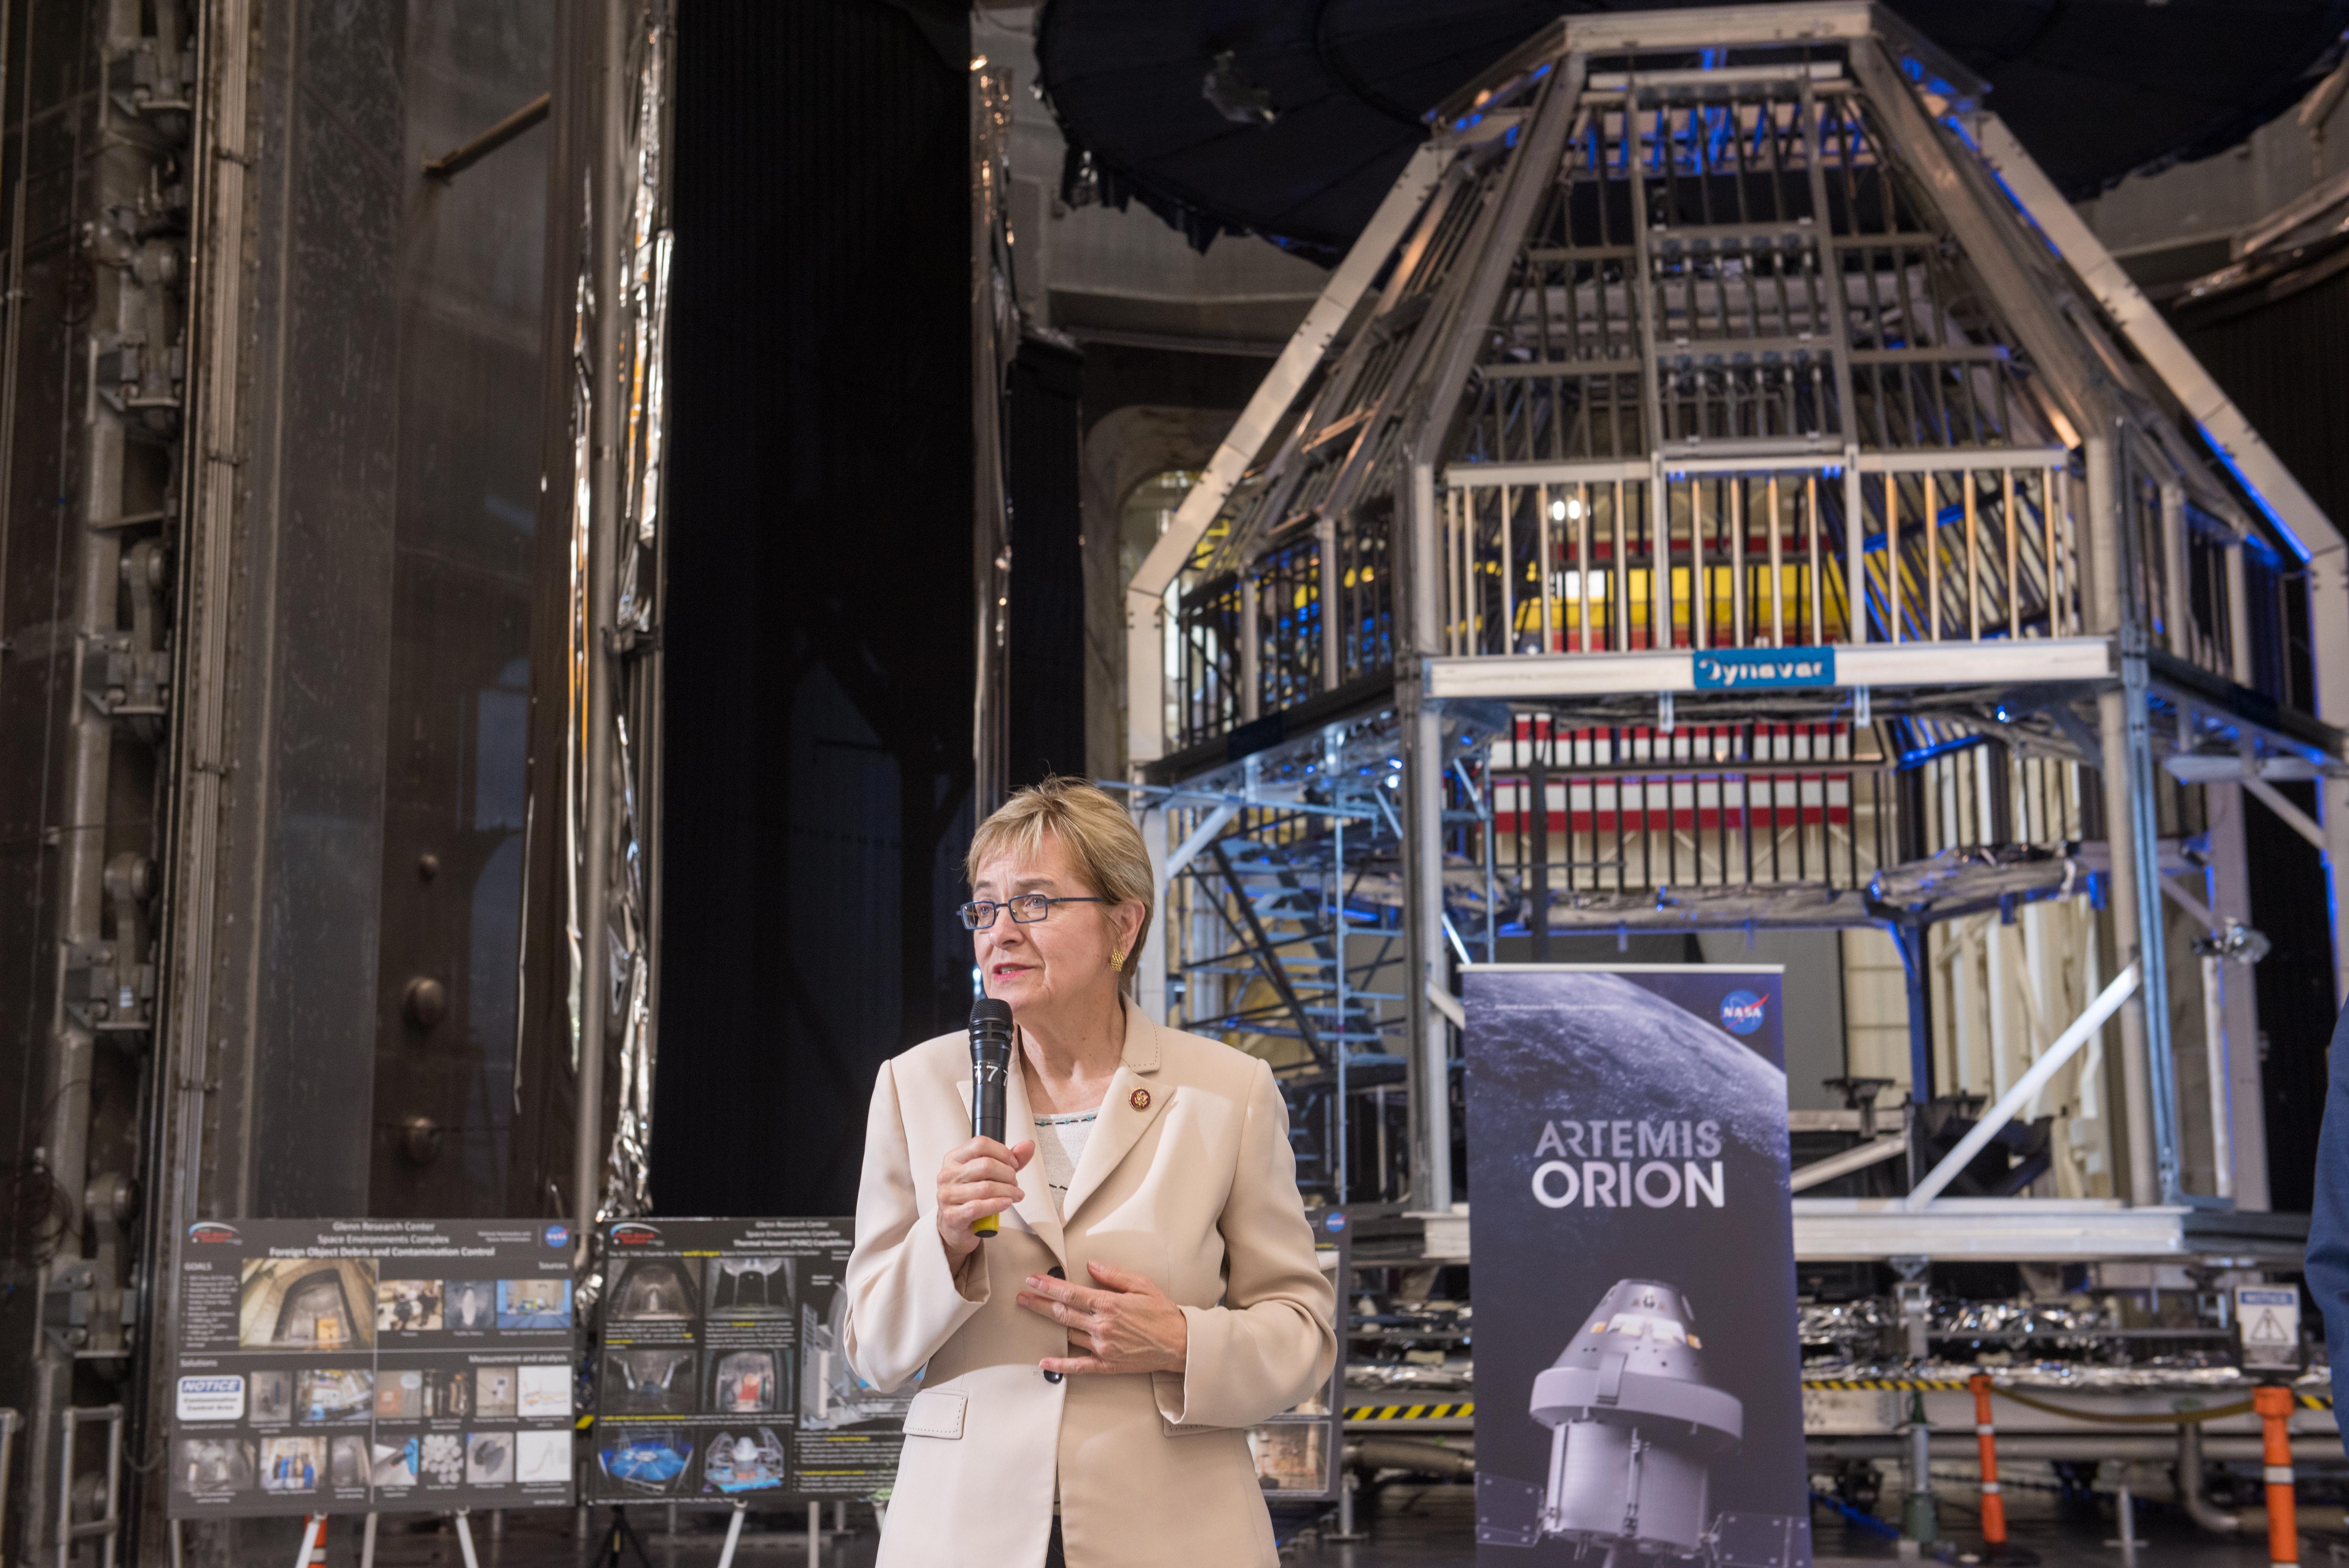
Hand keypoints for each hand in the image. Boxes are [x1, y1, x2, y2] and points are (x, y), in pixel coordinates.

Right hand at [936, 1137, 1034, 1261]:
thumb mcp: (989, 1174)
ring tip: (1015, 1195)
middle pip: (986, 1165)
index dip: (1003, 1152)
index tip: (1014, 1164)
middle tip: (1014, 1183)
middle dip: (1008, 1174)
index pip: (980, 1144)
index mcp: (954, 1159)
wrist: (955, 1225)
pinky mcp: (951, 1215)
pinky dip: (997, 1204)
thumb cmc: (971, 1196)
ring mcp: (947, 1195)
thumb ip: (1008, 1159)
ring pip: (986, 1187)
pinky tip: (1006, 1203)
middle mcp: (947, 1174)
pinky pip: (979, 1207)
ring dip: (1008, 1191)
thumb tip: (1028, 1145)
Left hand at [1016, 1261, 1188, 1375]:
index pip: (1070, 1293)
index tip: (1032, 1280)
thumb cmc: (1163, 1313)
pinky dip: (1059, 1364)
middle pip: (1062, 1312)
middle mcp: (1102, 1326)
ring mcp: (1102, 1347)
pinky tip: (1044, 1361)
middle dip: (1038, 1302)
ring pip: (1067, 1333)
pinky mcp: (1106, 1365)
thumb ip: (1114, 1275)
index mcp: (1109, 1304)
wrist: (1180, 1344)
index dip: (1047, 1286)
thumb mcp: (1142, 1285)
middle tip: (1021, 1295)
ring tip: (1031, 1312)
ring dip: (1047, 1323)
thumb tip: (1091, 1265)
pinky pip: (1078, 1366)